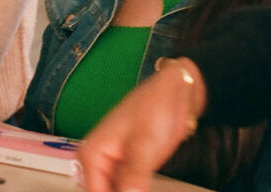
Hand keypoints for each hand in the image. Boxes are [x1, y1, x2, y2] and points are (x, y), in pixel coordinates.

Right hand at [81, 58, 205, 191]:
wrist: (178, 89)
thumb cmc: (157, 104)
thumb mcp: (145, 142)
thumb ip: (135, 175)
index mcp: (92, 154)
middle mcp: (98, 162)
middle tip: (141, 188)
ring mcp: (115, 166)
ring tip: (146, 185)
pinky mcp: (130, 168)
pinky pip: (128, 191)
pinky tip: (146, 189)